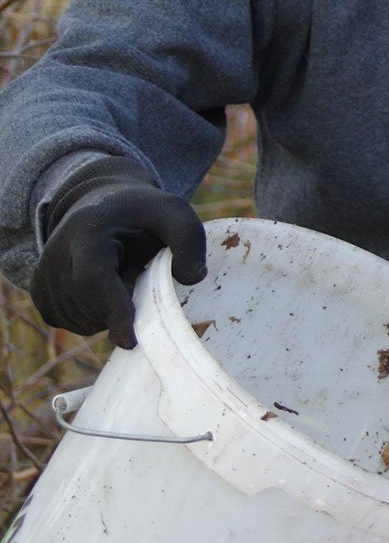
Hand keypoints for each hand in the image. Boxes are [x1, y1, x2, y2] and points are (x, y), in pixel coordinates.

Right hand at [31, 156, 206, 348]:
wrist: (105, 204)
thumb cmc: (144, 213)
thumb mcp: (176, 215)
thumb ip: (189, 242)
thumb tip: (192, 278)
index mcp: (88, 230)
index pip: (93, 279)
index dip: (113, 310)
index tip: (130, 341)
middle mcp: (55, 253)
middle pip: (89, 305)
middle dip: (122, 306)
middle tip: (137, 272)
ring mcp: (42, 273)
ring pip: (80, 319)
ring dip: (108, 311)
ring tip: (119, 273)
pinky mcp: (39, 291)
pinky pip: (69, 322)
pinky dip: (93, 316)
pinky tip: (104, 288)